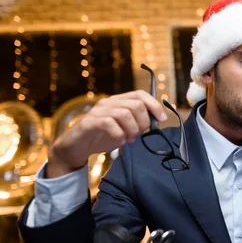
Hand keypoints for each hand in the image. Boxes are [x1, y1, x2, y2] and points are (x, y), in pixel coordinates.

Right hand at [47, 90, 167, 177]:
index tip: (162, 119)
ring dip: (132, 130)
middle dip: (143, 122)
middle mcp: (109, 102)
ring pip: (124, 113)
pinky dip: (119, 135)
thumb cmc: (103, 137)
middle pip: (136, 105)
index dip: (154, 105)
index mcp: (118, 101)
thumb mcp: (125, 129)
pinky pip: (109, 124)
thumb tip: (156, 121)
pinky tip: (119, 141)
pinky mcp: (89, 122)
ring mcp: (98, 111)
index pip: (140, 94)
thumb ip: (138, 123)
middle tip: (138, 134)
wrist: (77, 147)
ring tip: (129, 139)